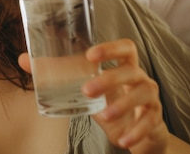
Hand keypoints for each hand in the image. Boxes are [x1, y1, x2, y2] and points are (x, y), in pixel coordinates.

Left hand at [82, 39, 168, 153]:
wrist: (138, 134)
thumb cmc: (113, 106)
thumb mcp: (95, 94)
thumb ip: (74, 82)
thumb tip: (34, 67)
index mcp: (126, 68)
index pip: (126, 49)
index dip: (111, 48)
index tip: (90, 55)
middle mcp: (141, 79)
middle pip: (131, 71)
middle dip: (109, 79)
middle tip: (87, 90)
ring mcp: (151, 98)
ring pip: (143, 93)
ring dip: (123, 104)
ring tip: (104, 115)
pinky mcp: (155, 118)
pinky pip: (149, 122)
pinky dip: (136, 131)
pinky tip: (123, 140)